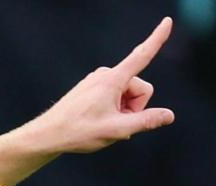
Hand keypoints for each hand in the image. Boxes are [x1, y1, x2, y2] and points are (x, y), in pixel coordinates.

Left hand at [0, 17, 175, 185]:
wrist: (47, 135)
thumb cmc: (78, 132)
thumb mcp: (116, 130)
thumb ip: (145, 121)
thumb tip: (169, 115)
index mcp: (112, 80)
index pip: (142, 56)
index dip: (157, 39)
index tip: (168, 21)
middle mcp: (105, 75)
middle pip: (140, 89)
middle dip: (134, 108)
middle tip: (114, 124)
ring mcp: (98, 80)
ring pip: (128, 94)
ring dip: (123, 111)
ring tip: (103, 123)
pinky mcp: (92, 87)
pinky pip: (115, 96)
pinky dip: (113, 110)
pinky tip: (97, 120)